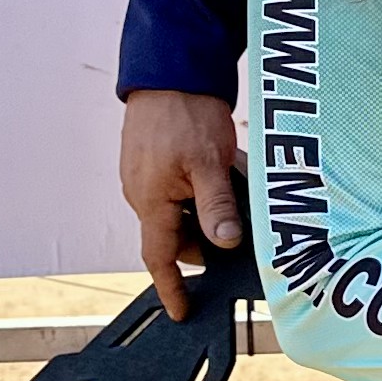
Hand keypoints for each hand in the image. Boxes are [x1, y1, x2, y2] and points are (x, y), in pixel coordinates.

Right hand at [121, 90, 243, 320]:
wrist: (167, 69)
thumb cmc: (185, 113)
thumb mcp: (209, 163)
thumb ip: (216, 207)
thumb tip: (224, 243)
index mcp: (151, 201)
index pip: (159, 258)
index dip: (171, 288)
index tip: (181, 311)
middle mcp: (143, 194)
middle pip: (177, 235)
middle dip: (207, 234)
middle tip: (238, 221)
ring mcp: (146, 176)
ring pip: (182, 208)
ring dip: (207, 205)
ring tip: (233, 178)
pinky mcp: (153, 160)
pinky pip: (180, 185)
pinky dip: (203, 184)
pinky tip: (225, 164)